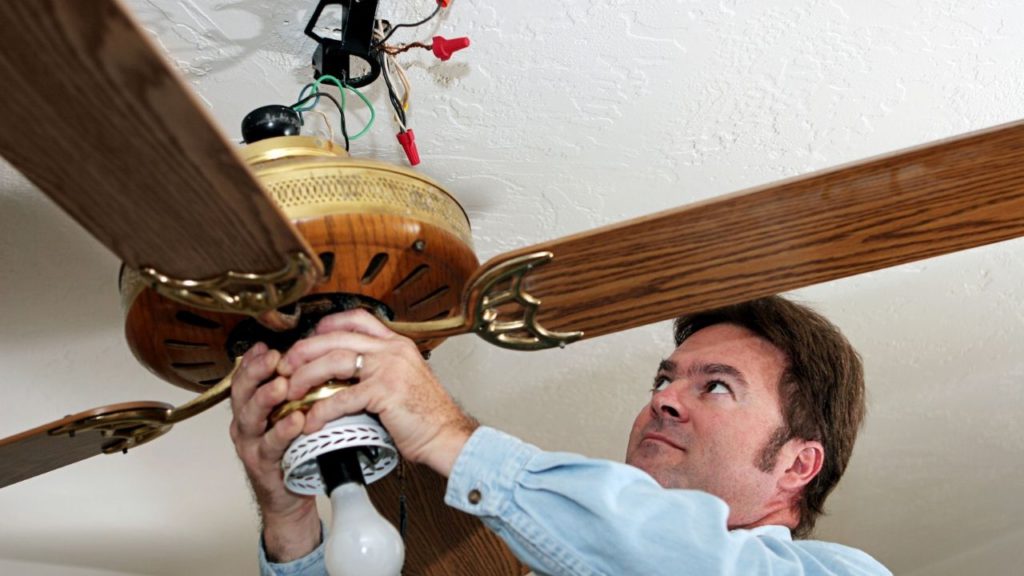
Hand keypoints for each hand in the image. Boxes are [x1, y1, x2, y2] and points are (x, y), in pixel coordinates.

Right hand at [229, 342, 319, 561]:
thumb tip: (307, 358)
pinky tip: (296, 421)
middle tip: (273, 358)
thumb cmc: (291, 450)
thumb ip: (291, 391)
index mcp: (250, 408)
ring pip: (251, 418)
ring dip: (265, 399)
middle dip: (255, 372)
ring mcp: (251, 445)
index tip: (265, 345)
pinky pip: (271, 446)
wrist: (288, 496)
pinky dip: (282, 432)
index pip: (245, 377)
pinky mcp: (263, 465)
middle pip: (242, 393)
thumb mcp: (287, 415)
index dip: (252, 360)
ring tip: (280, 385)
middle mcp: (246, 424)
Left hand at [277, 308, 477, 476]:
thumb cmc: (426, 415)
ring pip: (334, 361)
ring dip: (306, 376)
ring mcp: (389, 368)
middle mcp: (392, 350)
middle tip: (286, 365)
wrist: (447, 435)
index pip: (357, 318)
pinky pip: (342, 397)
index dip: (327, 325)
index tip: (309, 338)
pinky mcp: (384, 392)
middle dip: (304, 350)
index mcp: (397, 344)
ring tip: (290, 391)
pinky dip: (320, 410)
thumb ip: (379, 369)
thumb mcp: (404, 380)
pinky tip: (310, 421)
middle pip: (337, 337)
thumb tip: (347, 373)